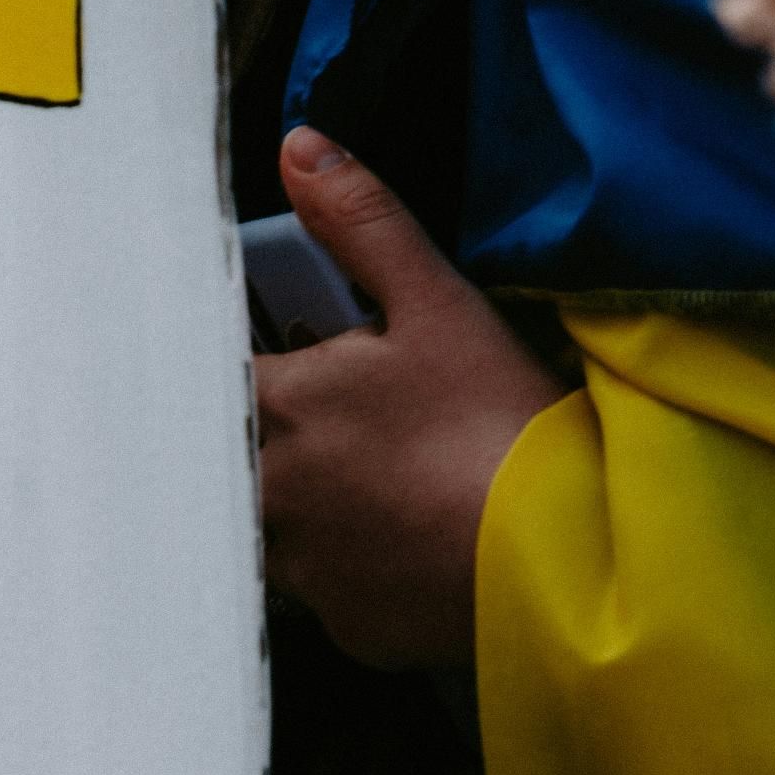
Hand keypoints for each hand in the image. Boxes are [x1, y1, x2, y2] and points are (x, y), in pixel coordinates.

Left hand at [252, 127, 566, 667]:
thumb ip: (362, 224)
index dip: (228, 366)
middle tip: (334, 429)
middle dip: (260, 441)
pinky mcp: (344, 626)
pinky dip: (354, 574)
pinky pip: (325, 595)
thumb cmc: (499, 423)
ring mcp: (300, 568)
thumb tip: (299, 147)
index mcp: (272, 405)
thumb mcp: (438, 305)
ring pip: (269, 531)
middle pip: (225, 459)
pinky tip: (402, 553)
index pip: (206, 376)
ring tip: (372, 493)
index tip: (258, 362)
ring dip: (301, 511)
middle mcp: (264, 491)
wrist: (568, 557)